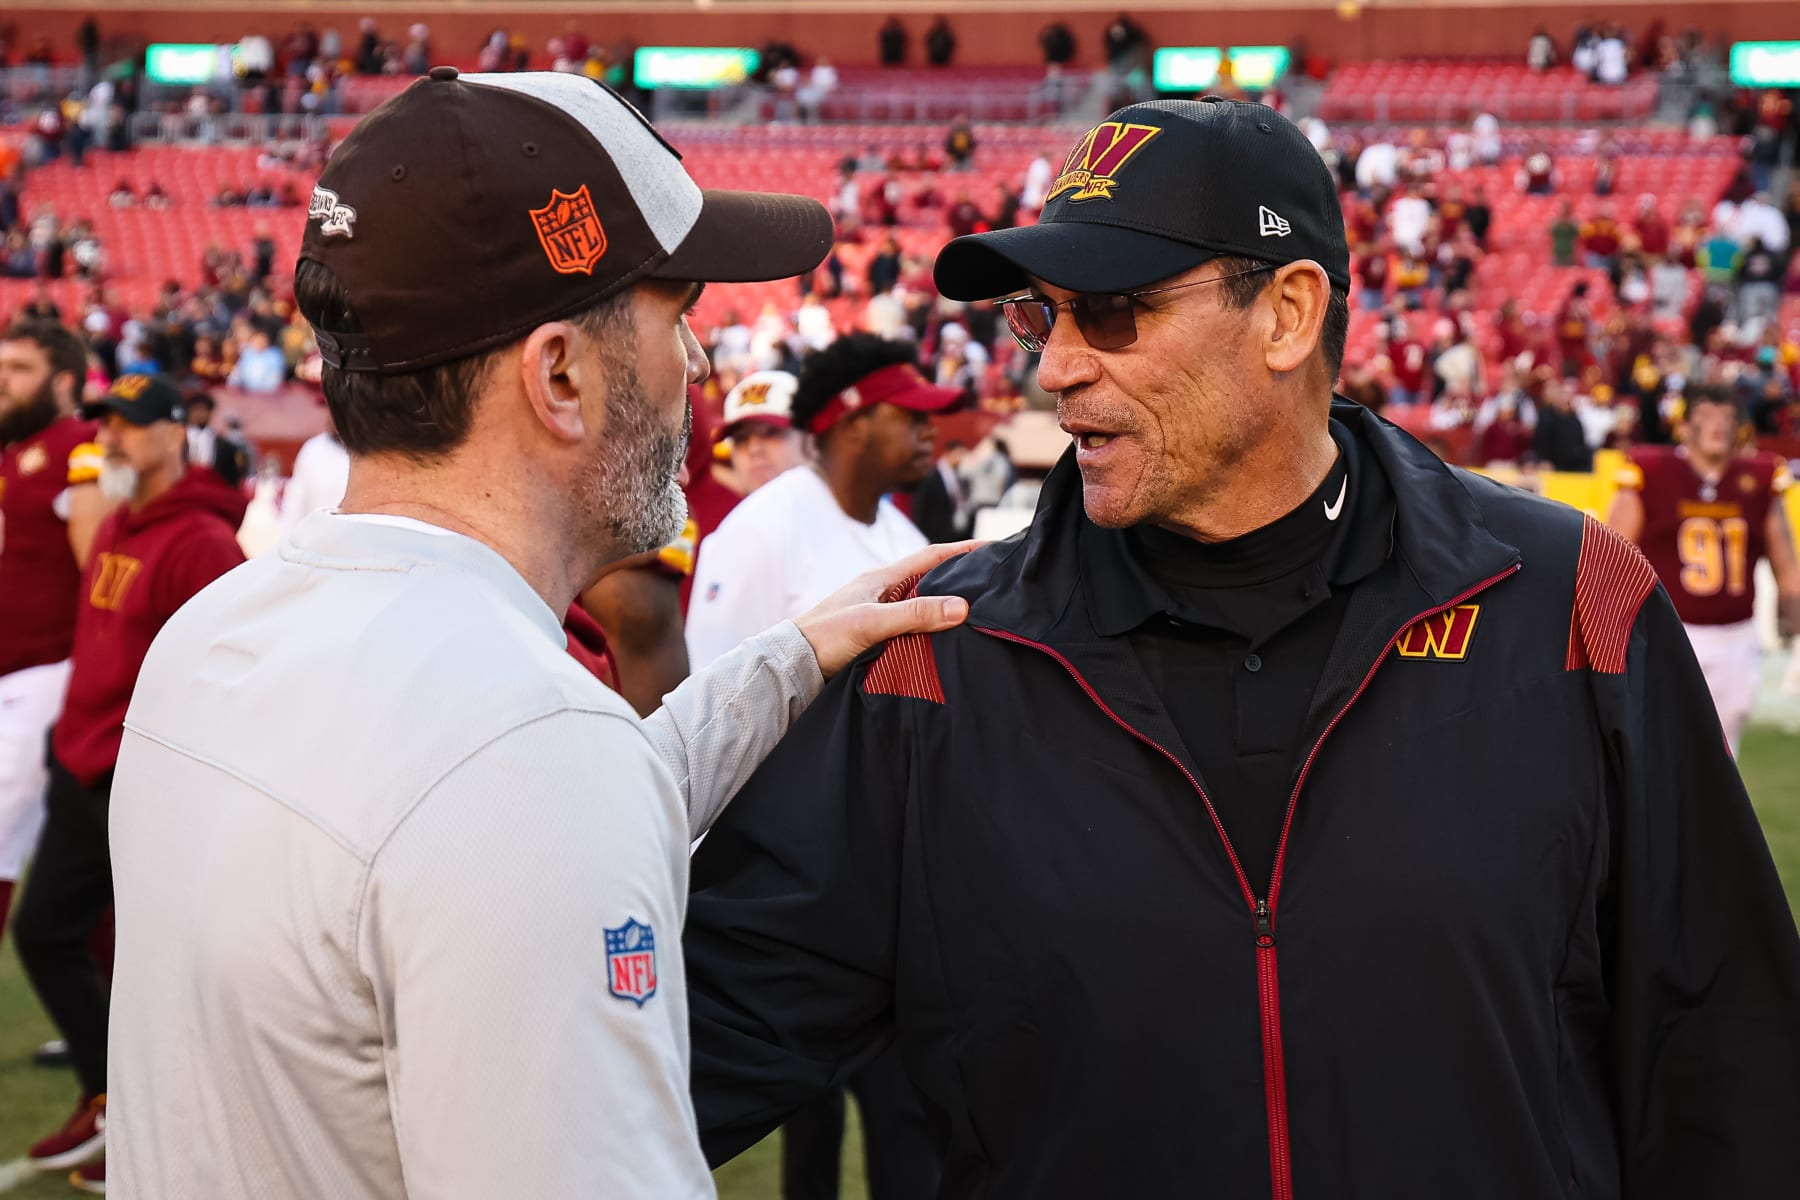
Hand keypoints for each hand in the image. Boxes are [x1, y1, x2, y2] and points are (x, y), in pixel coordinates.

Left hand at [794, 541, 982, 679]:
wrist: (792, 666)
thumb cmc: (825, 637)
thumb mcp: (872, 623)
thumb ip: (915, 615)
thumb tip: (962, 606)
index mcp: (882, 578)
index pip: (931, 556)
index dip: (963, 550)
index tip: (993, 546)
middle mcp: (883, 591)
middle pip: (931, 577)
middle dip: (963, 575)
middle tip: (995, 577)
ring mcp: (880, 612)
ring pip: (924, 602)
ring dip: (949, 602)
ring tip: (981, 608)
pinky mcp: (877, 634)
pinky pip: (914, 624)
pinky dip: (934, 625)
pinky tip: (948, 637)